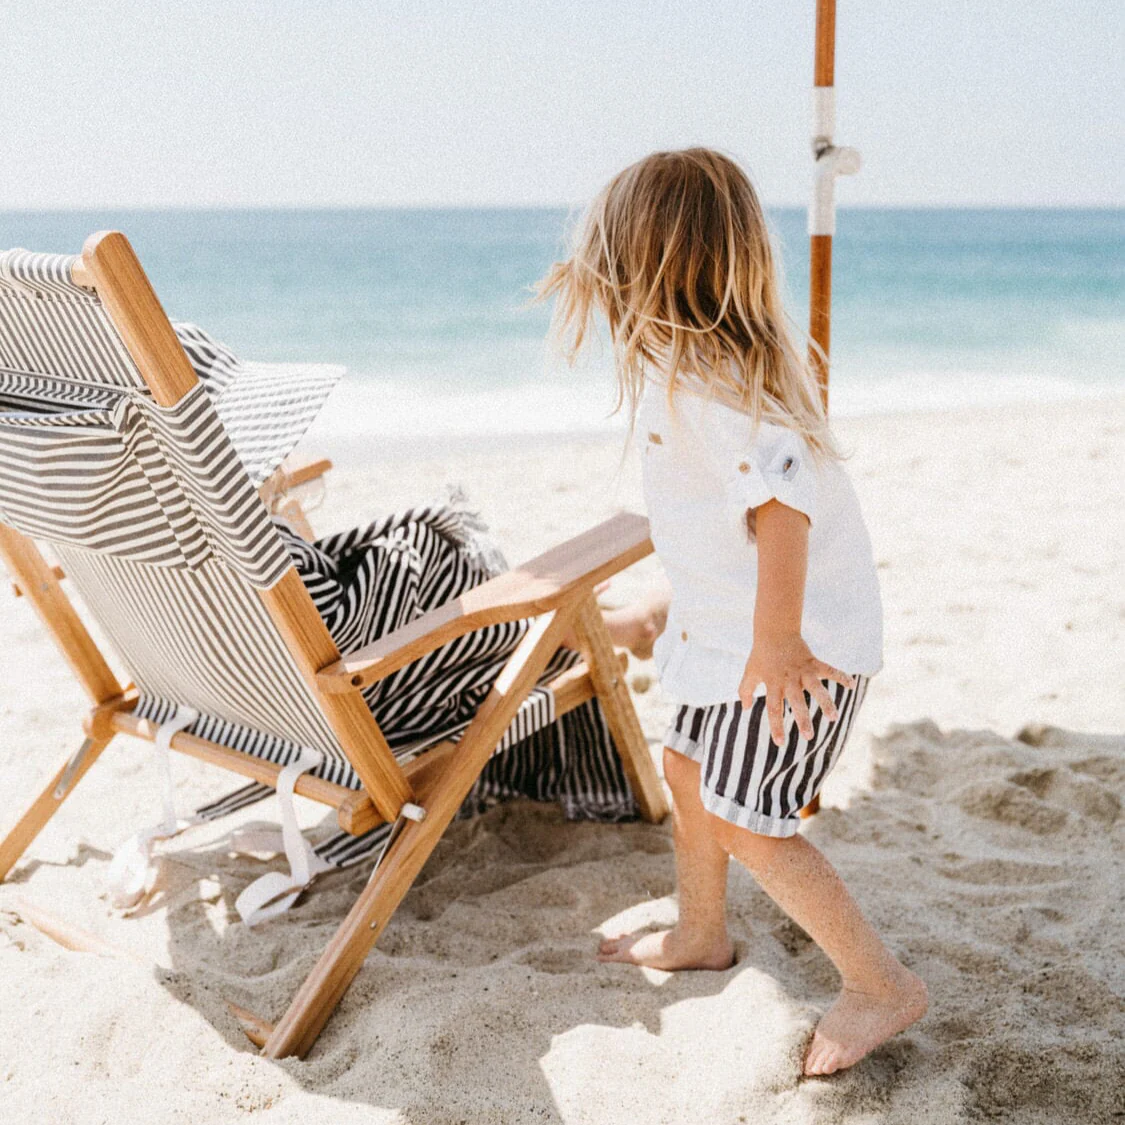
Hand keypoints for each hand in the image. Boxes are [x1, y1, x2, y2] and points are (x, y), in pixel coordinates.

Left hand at [739, 634, 854, 744]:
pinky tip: (851, 684)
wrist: (774, 630)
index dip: (776, 726)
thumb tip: (745, 708)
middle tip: (809, 737)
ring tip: (833, 717)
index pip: (774, 709)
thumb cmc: (761, 654)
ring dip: (825, 702)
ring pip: (816, 688)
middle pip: (796, 702)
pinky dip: (841, 676)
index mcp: (773, 684)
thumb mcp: (750, 672)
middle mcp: (789, 679)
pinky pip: (829, 670)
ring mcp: (802, 671)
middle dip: (803, 719)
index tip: (780, 743)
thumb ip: (745, 690)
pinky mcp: (813, 662)